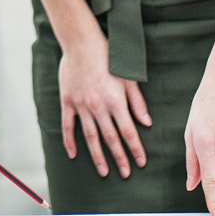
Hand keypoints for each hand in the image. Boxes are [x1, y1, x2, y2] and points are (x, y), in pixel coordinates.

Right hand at [59, 41, 147, 177]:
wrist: (80, 41)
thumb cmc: (108, 55)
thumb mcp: (128, 76)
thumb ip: (137, 101)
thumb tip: (146, 122)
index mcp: (116, 100)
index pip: (128, 131)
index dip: (135, 149)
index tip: (141, 162)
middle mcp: (98, 106)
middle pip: (111, 138)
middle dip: (119, 158)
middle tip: (125, 174)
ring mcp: (81, 105)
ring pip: (90, 136)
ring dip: (98, 156)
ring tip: (103, 172)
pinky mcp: (68, 101)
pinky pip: (68, 125)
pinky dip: (70, 141)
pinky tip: (74, 154)